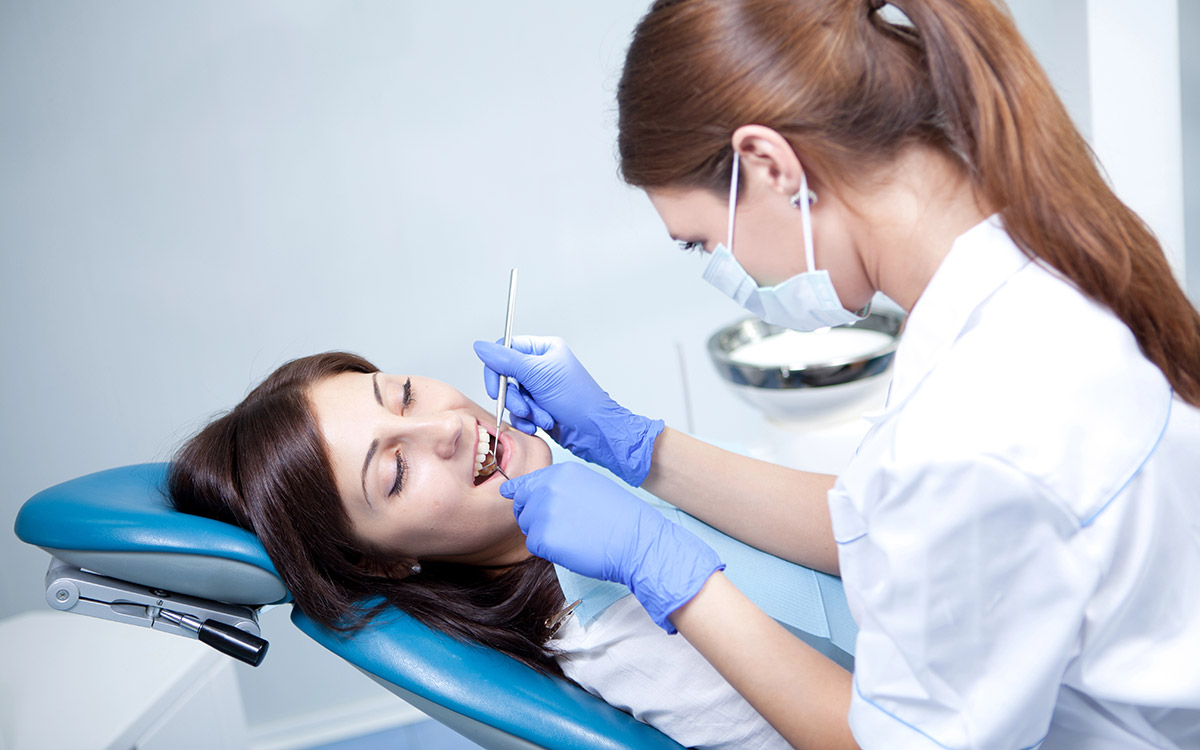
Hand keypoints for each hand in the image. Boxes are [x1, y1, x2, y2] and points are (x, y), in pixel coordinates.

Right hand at [473, 336, 664, 485]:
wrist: (594, 431)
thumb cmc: (577, 400)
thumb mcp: (538, 375)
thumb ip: (506, 360)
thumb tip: (480, 346)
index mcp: (543, 349)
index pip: (506, 349)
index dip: (497, 369)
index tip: (497, 387)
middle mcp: (540, 366)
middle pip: (506, 376)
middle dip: (514, 396)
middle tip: (523, 406)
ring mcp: (539, 387)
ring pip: (511, 396)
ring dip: (523, 410)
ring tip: (540, 417)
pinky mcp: (539, 406)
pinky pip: (519, 411)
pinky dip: (526, 420)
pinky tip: (539, 425)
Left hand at [503, 462, 723, 632]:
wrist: (636, 540)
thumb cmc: (619, 516)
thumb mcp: (588, 486)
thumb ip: (558, 486)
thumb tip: (519, 490)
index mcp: (560, 473)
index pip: (524, 483)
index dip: (519, 494)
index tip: (512, 497)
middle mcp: (548, 488)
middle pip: (522, 506)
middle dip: (533, 517)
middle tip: (561, 526)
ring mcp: (544, 512)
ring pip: (528, 527)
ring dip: (544, 534)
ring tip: (573, 535)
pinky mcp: (543, 538)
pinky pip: (534, 546)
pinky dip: (549, 550)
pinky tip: (572, 547)